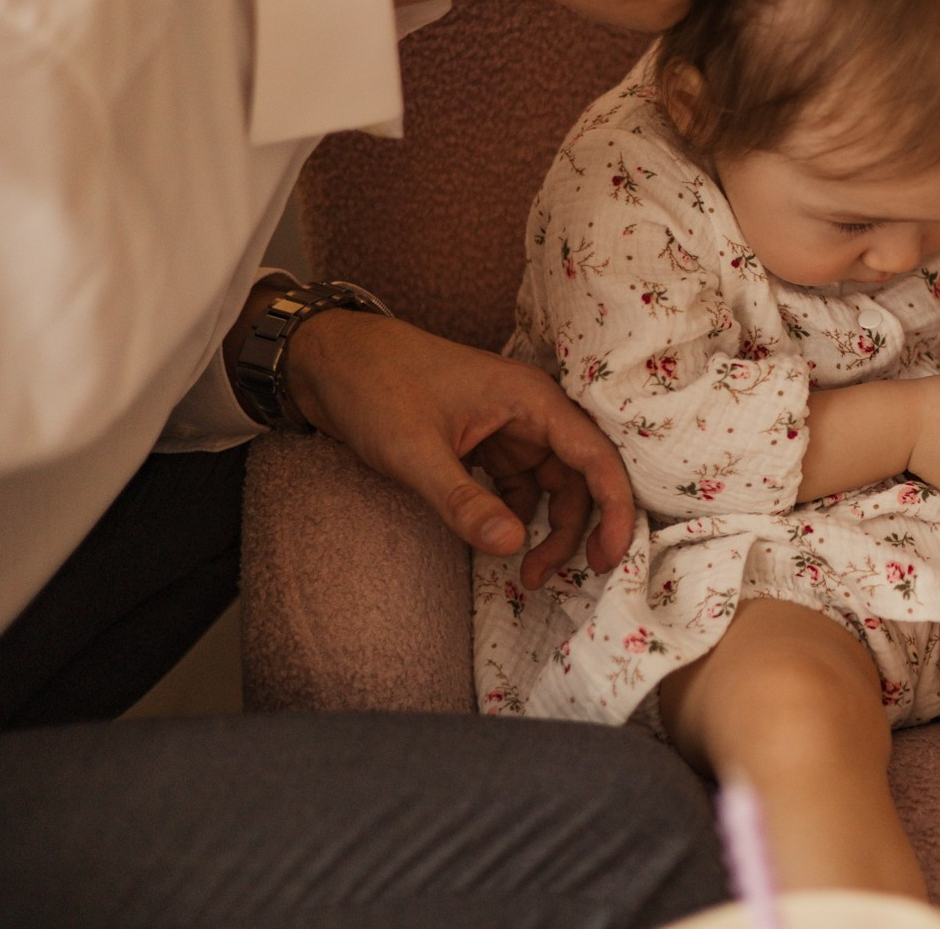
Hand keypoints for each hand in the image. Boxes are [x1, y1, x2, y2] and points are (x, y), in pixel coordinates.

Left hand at [283, 310, 635, 588]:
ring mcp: (509, 428)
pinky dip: (514, 519)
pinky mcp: (485, 445)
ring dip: (545, 530)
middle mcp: (531, 412)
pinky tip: (496, 543)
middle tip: (546, 578)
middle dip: (572, 531)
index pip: (595, 457)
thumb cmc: (374, 386)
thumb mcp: (415, 451)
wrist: (325, 359)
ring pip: (550, 488)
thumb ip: (463, 501)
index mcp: (532, 399)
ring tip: (526, 576)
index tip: (611, 559)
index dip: (614, 509)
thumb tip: (510, 545)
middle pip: (577, 479)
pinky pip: (518, 488)